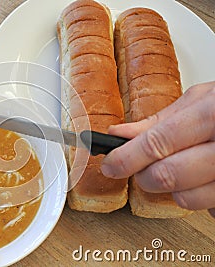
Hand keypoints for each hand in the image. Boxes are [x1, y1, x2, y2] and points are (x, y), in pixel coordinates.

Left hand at [100, 81, 214, 217]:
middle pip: (167, 175)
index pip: (157, 143)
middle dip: (145, 176)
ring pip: (186, 198)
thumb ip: (157, 121)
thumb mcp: (200, 102)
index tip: (110, 165)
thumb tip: (118, 134)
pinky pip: (209, 208)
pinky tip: (204, 177)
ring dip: (172, 188)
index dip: (126, 158)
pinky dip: (199, 196)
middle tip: (142, 168)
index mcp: (212, 115)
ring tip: (180, 167)